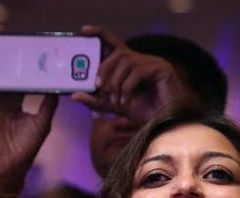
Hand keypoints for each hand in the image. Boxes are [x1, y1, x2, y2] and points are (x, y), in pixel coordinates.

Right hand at [0, 26, 59, 192]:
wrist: (11, 167)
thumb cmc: (26, 148)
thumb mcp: (43, 122)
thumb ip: (48, 103)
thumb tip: (58, 86)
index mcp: (16, 102)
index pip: (16, 76)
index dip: (18, 61)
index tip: (21, 44)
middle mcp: (2, 100)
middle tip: (0, 30)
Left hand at [71, 25, 196, 125]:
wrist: (165, 126)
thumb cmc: (145, 113)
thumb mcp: (114, 105)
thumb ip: (96, 100)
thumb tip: (74, 95)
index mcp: (131, 64)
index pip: (114, 43)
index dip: (100, 34)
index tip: (84, 30)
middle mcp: (143, 60)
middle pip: (118, 53)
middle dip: (104, 69)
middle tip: (97, 86)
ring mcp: (154, 62)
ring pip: (126, 62)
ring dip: (116, 82)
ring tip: (116, 100)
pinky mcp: (163, 69)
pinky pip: (138, 71)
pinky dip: (128, 86)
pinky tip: (126, 100)